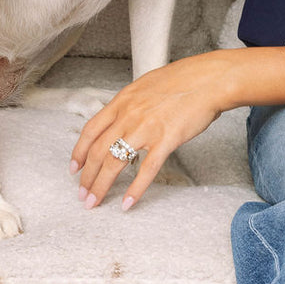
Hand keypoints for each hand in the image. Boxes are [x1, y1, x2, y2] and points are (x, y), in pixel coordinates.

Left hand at [69, 45, 284, 210]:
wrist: (210, 80)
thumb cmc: (184, 80)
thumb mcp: (146, 86)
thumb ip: (131, 104)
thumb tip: (122, 119)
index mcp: (123, 100)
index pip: (91, 130)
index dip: (79, 152)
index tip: (74, 168)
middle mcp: (129, 114)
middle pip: (98, 151)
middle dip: (86, 176)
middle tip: (82, 194)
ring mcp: (146, 128)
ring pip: (114, 162)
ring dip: (101, 186)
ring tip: (95, 202)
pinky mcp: (165, 140)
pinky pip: (145, 170)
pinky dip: (134, 189)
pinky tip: (127, 203)